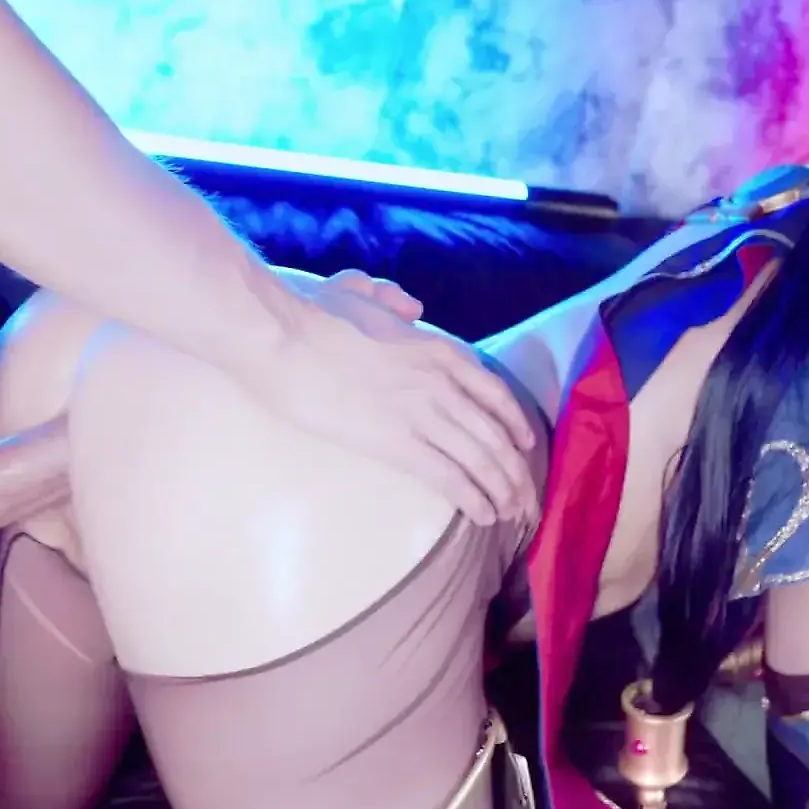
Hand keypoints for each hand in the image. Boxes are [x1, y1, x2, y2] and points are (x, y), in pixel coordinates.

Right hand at [251, 268, 539, 526]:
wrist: (281, 336)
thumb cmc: (309, 315)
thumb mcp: (358, 292)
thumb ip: (389, 296)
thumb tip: (412, 305)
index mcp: (438, 349)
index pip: (494, 394)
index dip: (516, 425)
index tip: (526, 447)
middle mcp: (442, 382)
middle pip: (495, 435)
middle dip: (517, 473)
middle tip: (528, 501)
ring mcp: (422, 412)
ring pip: (481, 460)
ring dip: (503, 492)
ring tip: (513, 516)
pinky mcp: (397, 442)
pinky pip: (450, 476)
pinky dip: (474, 499)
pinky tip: (485, 515)